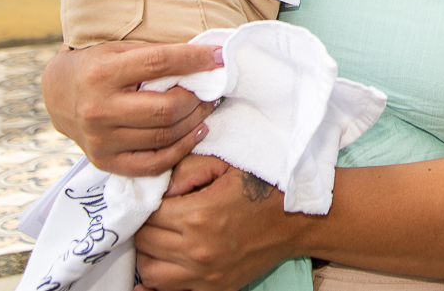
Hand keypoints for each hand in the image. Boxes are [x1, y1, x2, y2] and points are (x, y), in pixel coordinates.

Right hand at [41, 42, 221, 175]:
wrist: (58, 94)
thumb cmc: (97, 66)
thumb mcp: (119, 50)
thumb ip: (156, 55)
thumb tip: (205, 57)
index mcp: (102, 73)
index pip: (159, 63)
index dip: (195, 60)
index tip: (218, 56)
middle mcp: (98, 109)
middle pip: (165, 109)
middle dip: (197, 98)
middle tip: (211, 90)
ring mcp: (101, 139)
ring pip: (164, 136)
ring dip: (195, 121)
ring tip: (206, 107)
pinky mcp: (105, 161)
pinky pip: (154, 163)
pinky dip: (182, 149)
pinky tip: (197, 132)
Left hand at [136, 161, 300, 290]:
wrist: (298, 219)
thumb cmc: (263, 187)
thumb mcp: (225, 164)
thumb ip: (187, 170)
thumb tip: (159, 189)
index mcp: (198, 216)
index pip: (148, 215)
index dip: (149, 204)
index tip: (159, 197)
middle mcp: (198, 251)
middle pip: (145, 243)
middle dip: (147, 226)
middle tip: (160, 214)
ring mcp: (206, 275)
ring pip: (150, 271)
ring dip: (150, 253)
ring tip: (164, 237)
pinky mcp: (215, 289)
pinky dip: (163, 277)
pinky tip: (168, 262)